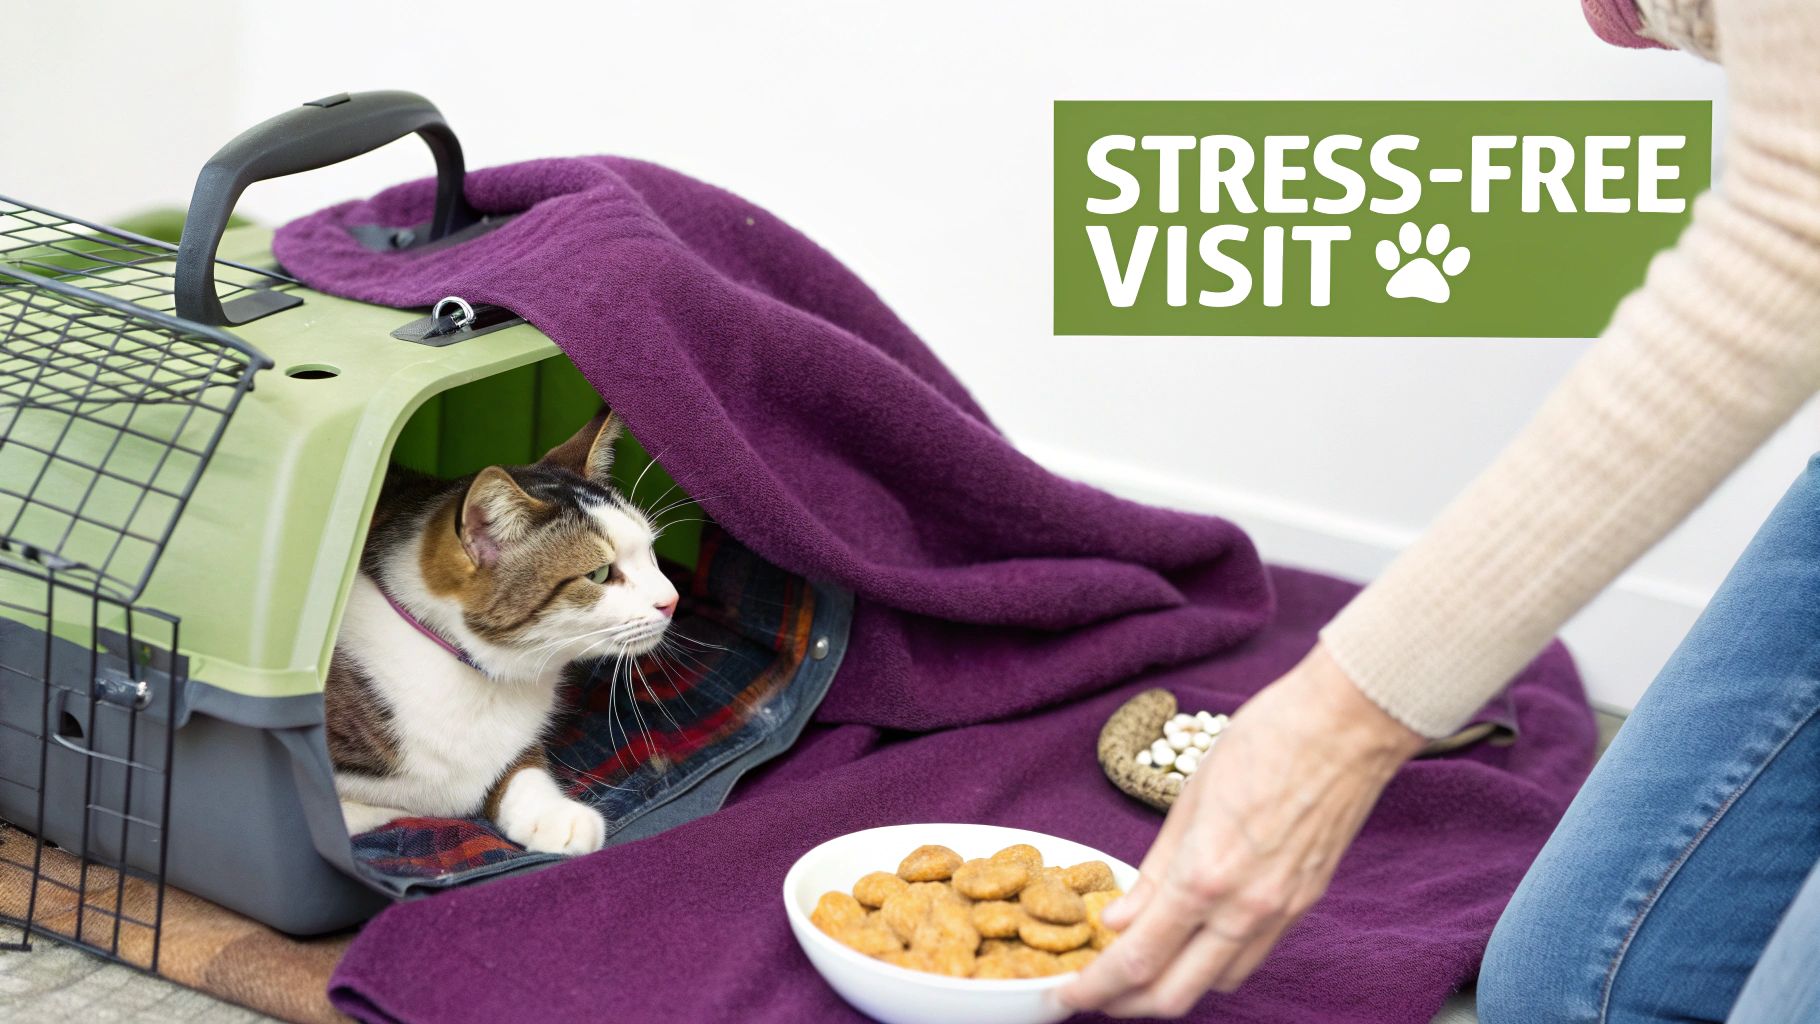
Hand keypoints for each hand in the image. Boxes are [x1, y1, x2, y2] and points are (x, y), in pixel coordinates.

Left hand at [1061, 644, 1425, 1016]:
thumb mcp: (1187, 802)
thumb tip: (1118, 919)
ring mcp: (1281, 913)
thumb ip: (1152, 872)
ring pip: (1218, 983)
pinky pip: (1253, 956)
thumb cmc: (1264, 742)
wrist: (1346, 726)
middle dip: (1128, 1006)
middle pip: (1176, 995)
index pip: (1137, 961)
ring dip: (1174, 987)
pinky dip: (1215, 963)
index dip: (1094, 988)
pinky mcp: (1305, 905)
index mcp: (1204, 878)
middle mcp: (1245, 910)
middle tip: (1096, 994)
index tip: (1067, 996)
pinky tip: (1192, 941)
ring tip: (1140, 968)